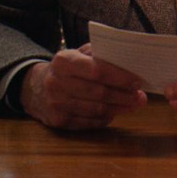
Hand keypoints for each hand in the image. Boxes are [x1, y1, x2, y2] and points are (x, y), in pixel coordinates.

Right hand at [19, 45, 146, 129]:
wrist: (35, 88)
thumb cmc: (66, 70)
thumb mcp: (77, 55)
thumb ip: (99, 55)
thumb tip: (128, 63)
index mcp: (63, 61)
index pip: (97, 70)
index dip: (120, 77)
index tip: (137, 80)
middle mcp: (56, 82)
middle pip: (98, 92)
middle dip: (123, 96)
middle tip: (141, 97)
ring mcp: (56, 104)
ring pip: (95, 109)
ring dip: (118, 108)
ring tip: (133, 105)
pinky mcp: (58, 121)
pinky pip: (88, 122)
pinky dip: (105, 118)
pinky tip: (115, 113)